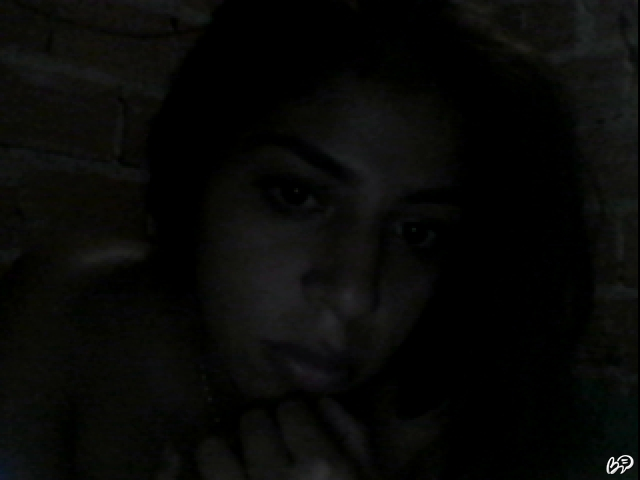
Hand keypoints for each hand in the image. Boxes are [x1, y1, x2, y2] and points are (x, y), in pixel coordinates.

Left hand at [195, 398, 381, 479]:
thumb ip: (354, 440)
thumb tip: (325, 401)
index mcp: (323, 465)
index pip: (292, 411)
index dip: (293, 415)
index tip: (295, 422)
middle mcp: (279, 477)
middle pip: (254, 423)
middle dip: (260, 427)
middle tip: (266, 439)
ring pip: (215, 448)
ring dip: (224, 449)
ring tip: (233, 456)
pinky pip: (194, 476)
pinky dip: (198, 468)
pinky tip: (210, 469)